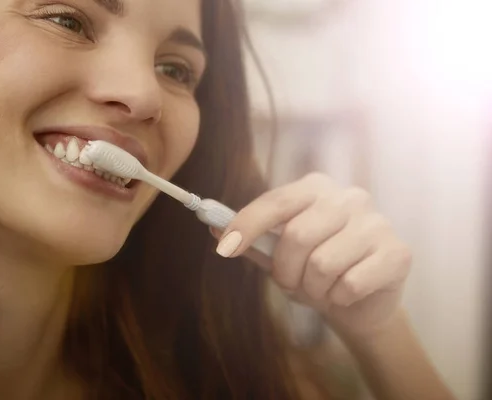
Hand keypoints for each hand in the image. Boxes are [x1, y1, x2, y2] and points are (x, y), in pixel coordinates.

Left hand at [213, 173, 411, 338]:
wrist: (359, 303)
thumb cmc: (314, 271)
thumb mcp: (277, 255)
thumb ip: (250, 241)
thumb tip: (213, 229)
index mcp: (316, 188)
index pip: (276, 201)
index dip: (247, 224)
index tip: (225, 247)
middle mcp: (349, 197)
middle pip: (297, 235)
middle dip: (285, 271)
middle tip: (291, 283)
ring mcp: (377, 222)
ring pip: (322, 264)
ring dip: (313, 289)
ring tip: (321, 289)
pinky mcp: (398, 252)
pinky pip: (351, 283)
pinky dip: (338, 298)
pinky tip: (346, 293)